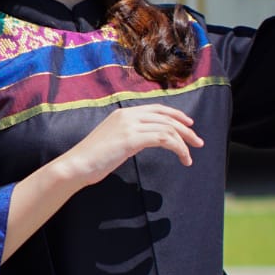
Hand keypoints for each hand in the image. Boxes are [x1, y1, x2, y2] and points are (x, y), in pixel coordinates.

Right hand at [3, 106, 201, 261]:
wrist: (76, 165)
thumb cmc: (91, 159)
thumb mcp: (113, 142)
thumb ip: (128, 137)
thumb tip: (142, 141)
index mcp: (123, 113)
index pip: (156, 109)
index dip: (175, 115)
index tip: (188, 125)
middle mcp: (128, 115)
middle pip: (166, 117)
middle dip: (185, 129)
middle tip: (198, 142)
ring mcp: (129, 125)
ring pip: (167, 128)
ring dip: (184, 142)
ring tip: (190, 156)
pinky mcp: (131, 139)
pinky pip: (164, 139)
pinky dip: (178, 148)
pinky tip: (183, 158)